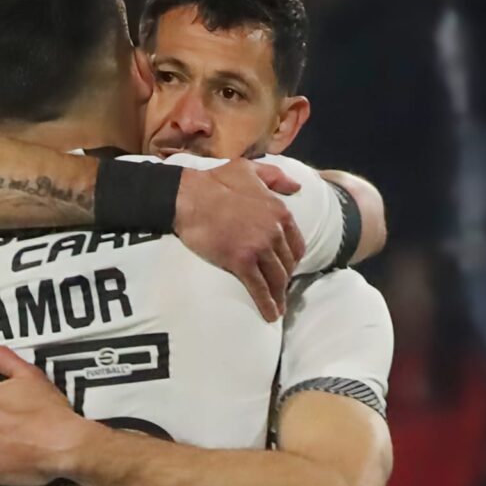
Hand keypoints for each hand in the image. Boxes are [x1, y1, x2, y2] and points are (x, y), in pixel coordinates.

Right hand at [174, 159, 305, 320]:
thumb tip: (296, 185)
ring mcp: (259, 248)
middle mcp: (274, 231)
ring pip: (276, 278)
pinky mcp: (241, 262)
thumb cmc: (215, 182)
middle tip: (279, 289)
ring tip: (278, 308)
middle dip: (285, 279)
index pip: (296, 243)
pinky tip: (270, 315)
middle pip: (287, 264)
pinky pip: (259, 288)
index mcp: (279, 211)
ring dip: (279, 296)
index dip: (293, 259)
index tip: (286, 268)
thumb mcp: (249, 170)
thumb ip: (275, 177)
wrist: (189, 197)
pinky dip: (267, 304)